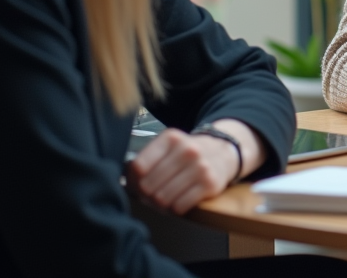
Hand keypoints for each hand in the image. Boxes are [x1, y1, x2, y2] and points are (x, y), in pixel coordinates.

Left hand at [127, 119, 263, 213]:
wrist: (223, 153)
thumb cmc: (188, 155)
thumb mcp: (169, 147)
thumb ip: (146, 160)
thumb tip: (122, 184)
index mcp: (171, 138)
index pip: (138, 167)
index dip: (132, 181)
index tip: (136, 184)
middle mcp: (187, 150)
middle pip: (148, 186)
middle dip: (145, 195)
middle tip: (150, 195)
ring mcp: (200, 167)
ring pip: (162, 199)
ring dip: (159, 204)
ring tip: (163, 199)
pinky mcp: (210, 184)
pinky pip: (179, 207)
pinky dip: (175, 208)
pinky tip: (178, 201)